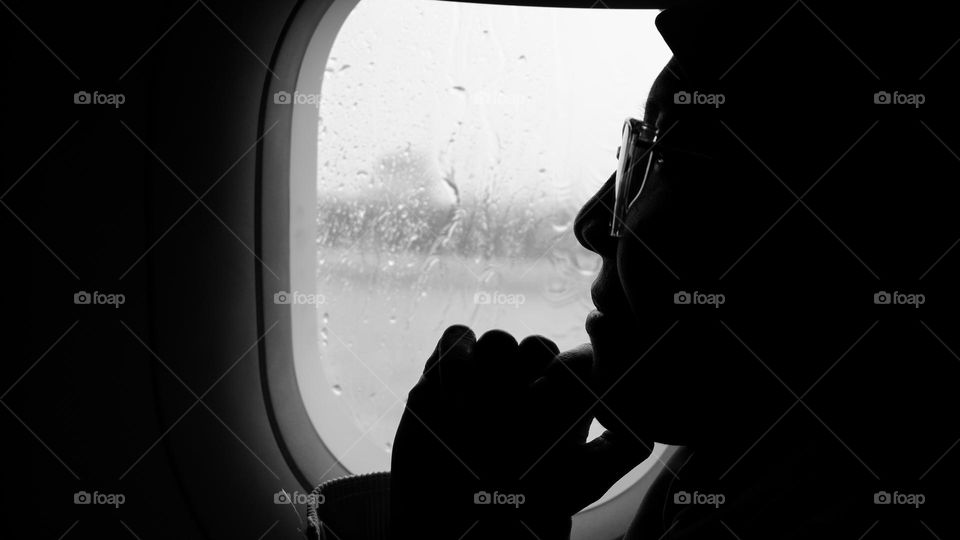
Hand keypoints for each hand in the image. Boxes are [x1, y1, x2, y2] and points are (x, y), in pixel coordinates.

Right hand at [391, 325, 651, 537]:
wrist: (463, 519)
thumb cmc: (526, 501)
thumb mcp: (585, 479)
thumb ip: (623, 447)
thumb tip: (632, 406)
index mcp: (564, 399)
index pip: (580, 357)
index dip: (574, 366)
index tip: (559, 392)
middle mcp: (526, 381)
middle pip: (537, 346)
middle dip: (530, 373)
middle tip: (528, 404)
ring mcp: (488, 374)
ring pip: (498, 341)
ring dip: (492, 372)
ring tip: (482, 415)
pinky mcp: (448, 371)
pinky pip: (457, 338)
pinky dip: (456, 359)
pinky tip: (456, 402)